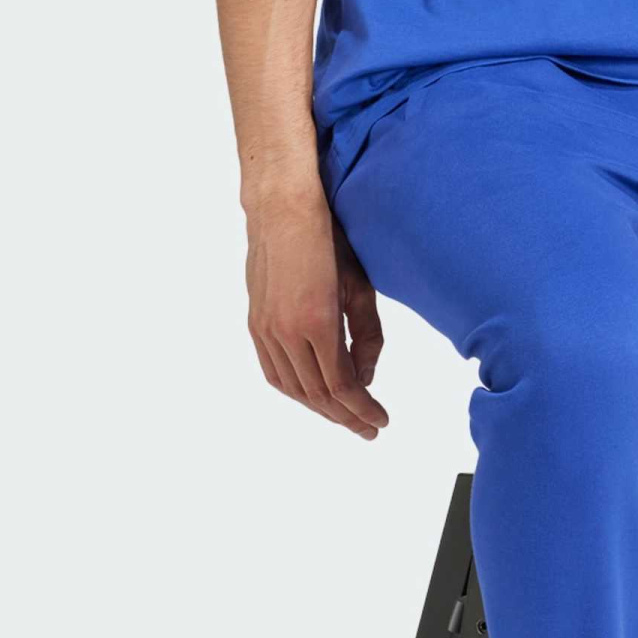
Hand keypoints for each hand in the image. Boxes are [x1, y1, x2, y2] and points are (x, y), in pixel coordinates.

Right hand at [244, 190, 388, 438]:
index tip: (381, 420)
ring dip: (321, 409)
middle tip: (370, 428)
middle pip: (317, 395)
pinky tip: (314, 395)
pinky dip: (296, 392)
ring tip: (346, 416)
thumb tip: (366, 378)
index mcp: (317, 322)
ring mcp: (266, 329)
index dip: (363, 409)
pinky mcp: (256, 324)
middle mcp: (286, 332)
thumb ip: (367, 338)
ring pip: (294, 389)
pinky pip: (274, 372)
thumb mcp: (361, 288)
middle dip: (346, 417)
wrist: (283, 210)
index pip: (342, 386)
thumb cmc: (329, 240)